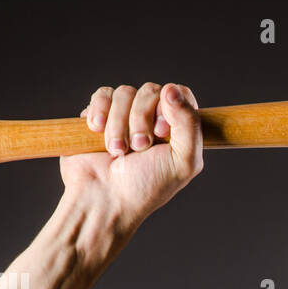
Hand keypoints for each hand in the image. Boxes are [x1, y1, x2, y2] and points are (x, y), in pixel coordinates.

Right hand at [61, 82, 205, 231]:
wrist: (103, 200)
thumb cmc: (145, 188)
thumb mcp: (182, 162)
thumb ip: (189, 124)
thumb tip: (172, 89)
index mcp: (177, 130)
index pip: (180, 93)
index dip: (170, 106)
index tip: (162, 132)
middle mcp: (152, 120)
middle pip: (150, 90)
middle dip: (141, 120)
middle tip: (138, 148)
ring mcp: (125, 116)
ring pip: (124, 93)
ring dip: (119, 124)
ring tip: (117, 151)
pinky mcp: (100, 115)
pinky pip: (102, 95)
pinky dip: (100, 112)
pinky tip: (97, 132)